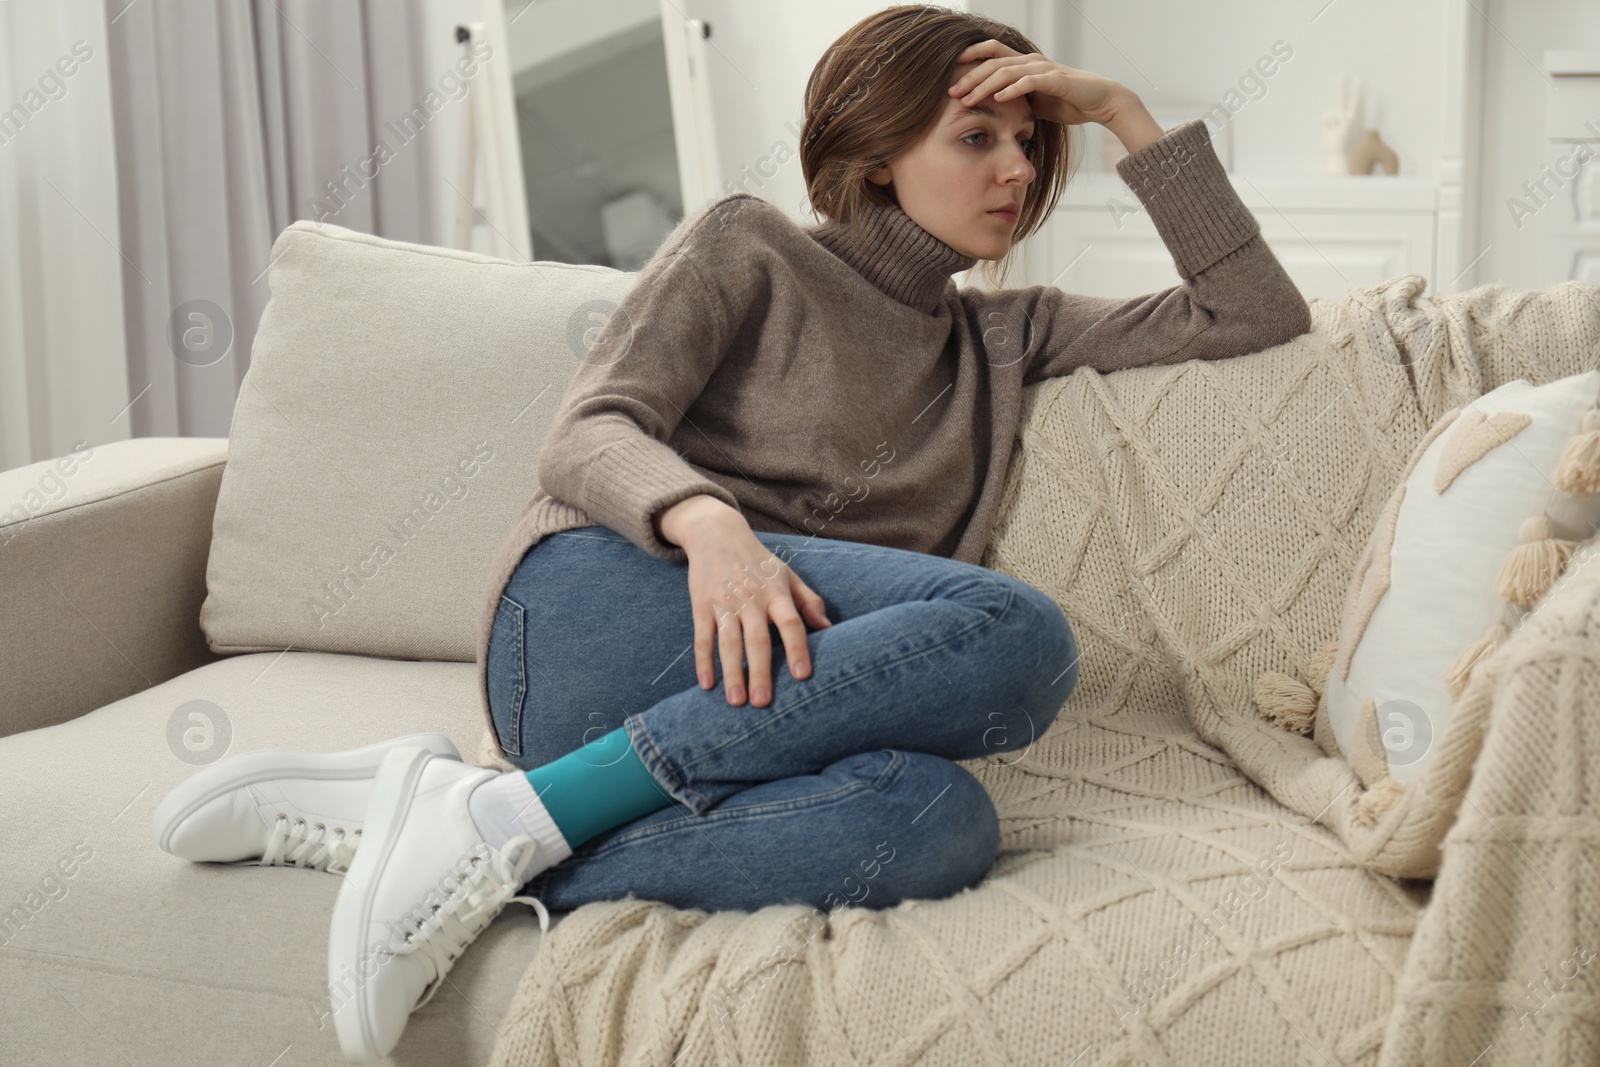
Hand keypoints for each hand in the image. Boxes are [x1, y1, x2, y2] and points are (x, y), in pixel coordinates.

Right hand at [664, 499, 832, 706]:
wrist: (717, 534)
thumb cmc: (759, 562)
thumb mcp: (788, 575)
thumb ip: (809, 602)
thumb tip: (830, 629)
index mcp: (776, 592)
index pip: (791, 623)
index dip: (797, 648)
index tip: (802, 676)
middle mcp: (751, 599)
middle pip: (757, 639)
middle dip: (760, 672)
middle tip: (763, 703)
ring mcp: (724, 603)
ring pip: (728, 642)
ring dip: (732, 673)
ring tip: (736, 702)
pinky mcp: (702, 606)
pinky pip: (702, 637)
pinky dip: (702, 661)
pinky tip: (707, 685)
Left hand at [946, 39, 1129, 128]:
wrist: (1100, 102)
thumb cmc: (1068, 102)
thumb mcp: (1035, 102)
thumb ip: (1017, 101)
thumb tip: (996, 110)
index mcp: (1025, 64)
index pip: (992, 53)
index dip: (971, 58)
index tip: (950, 74)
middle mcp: (1031, 61)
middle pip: (993, 62)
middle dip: (970, 77)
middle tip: (951, 92)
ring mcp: (1043, 69)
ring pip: (1007, 71)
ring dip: (984, 85)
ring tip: (968, 99)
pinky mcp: (1056, 80)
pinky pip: (1029, 82)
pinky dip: (1012, 90)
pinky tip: (999, 99)